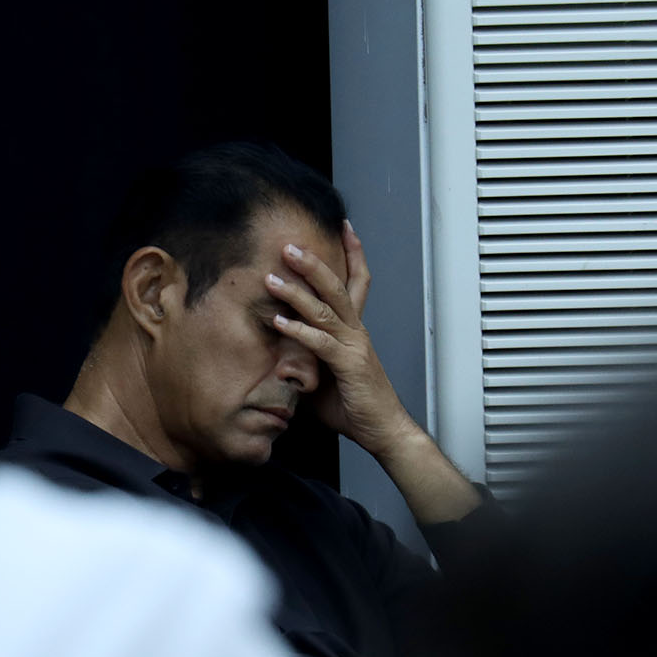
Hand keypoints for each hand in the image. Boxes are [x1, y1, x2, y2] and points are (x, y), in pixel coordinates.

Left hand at [266, 221, 414, 456]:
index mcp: (354, 329)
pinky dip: (299, 330)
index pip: (357, 282)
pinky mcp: (349, 365)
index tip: (344, 226)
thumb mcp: (323, 376)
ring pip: (326, 309)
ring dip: (297, 291)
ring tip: (273, 277)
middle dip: (314, 263)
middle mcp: (357, 331)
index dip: (354, 253)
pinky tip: (279, 321)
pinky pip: (321, 342)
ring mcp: (354, 346)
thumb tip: (277, 354)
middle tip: (289, 245)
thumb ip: (305, 359)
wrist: (384, 430)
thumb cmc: (355, 405)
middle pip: (338, 286)